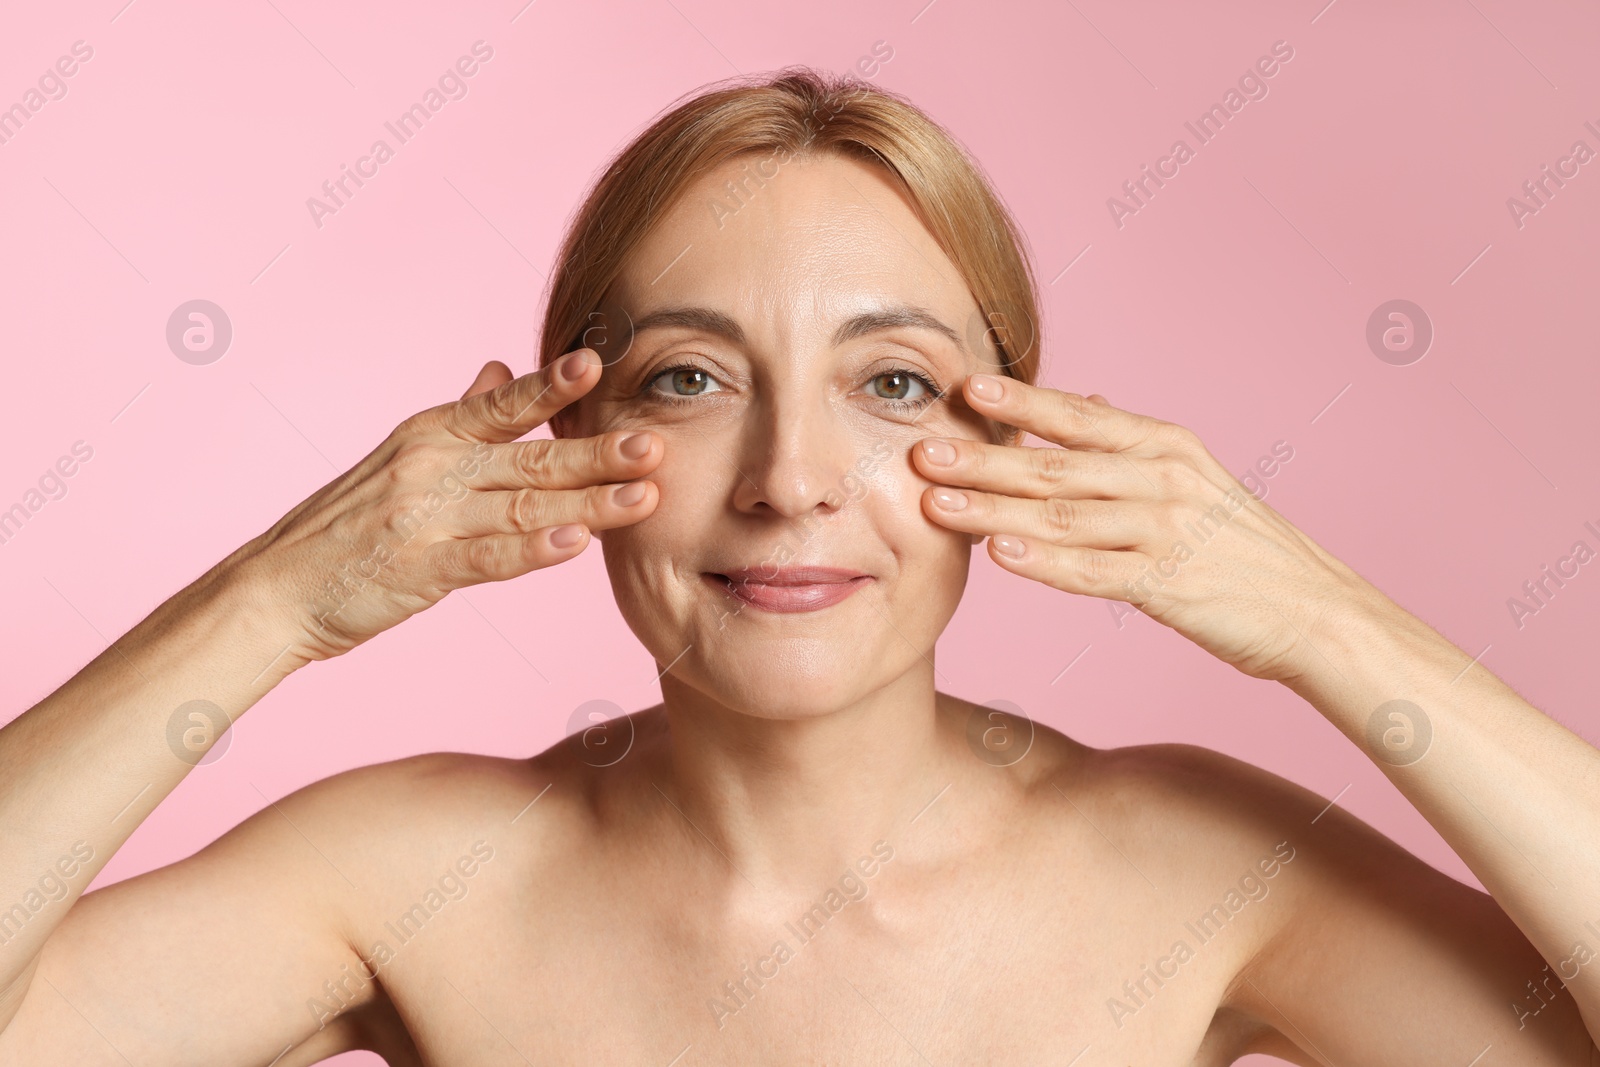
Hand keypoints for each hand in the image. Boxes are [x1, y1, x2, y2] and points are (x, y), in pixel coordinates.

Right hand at [228, 350, 661, 663]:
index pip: (503, 404)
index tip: (600, 365)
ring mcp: (426, 518)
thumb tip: (500, 368)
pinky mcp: (421, 569)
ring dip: (588, 502)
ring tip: (643, 496)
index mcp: (432, 434)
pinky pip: (488, 558)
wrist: (275, 589)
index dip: (551, 385)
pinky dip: (532, 551)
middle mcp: (432, 467)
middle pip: (530, 456)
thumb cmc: (346, 524)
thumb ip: (461, 417)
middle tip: (656, 443)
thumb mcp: (400, 455)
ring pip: (522, 506)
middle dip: (597, 451)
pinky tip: (576, 546)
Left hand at [913, 373, 1383, 684]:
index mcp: (1166, 446)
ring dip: (992, 510)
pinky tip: (998, 556)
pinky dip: (1043, 564)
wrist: (1315, 611)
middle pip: (1055, 466)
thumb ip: (1130, 443)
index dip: (1019, 402)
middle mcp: (1163, 479)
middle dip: (982, 458)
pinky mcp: (1167, 585)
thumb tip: (1081, 400)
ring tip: (935, 504)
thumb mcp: (1195, 475)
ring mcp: (1165, 531)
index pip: (1077, 418)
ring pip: (1061, 517)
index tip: (963, 387)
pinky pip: (1092, 572)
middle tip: (919, 449)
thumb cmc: (1244, 546)